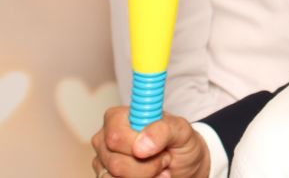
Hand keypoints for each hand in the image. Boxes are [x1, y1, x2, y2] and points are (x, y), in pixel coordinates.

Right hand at [91, 107, 209, 177]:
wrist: (185, 166)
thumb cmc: (181, 144)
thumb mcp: (181, 130)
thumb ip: (164, 130)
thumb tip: (141, 145)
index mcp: (119, 117)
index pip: (116, 135)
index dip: (136, 145)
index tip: (157, 148)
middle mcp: (105, 138)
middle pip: (116, 162)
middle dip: (148, 165)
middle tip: (164, 157)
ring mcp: (103, 161)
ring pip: (116, 177)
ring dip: (145, 175)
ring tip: (158, 166)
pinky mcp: (105, 177)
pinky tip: (150, 176)